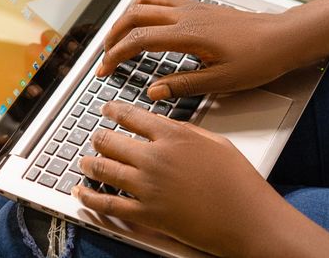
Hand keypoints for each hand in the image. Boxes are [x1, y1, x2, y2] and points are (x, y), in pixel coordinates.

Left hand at [72, 101, 282, 256]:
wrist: (247, 219)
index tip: (106, 109)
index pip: (132, 116)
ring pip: (104, 170)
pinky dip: (90, 198)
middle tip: (95, 136)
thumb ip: (186, 131)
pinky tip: (81, 192)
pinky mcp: (146, 214)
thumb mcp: (216, 142)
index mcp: (172, 136)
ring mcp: (148, 187)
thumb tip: (167, 126)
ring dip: (89, 164)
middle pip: (111, 141)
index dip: (114, 110)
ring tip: (84, 161)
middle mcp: (154, 159)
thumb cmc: (238, 181)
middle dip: (98, 137)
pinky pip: (108, 205)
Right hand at [97, 0, 300, 100]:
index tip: (105, 69)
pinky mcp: (199, 7)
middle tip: (105, 56)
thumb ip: (183, 85)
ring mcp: (192, 7)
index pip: (139, 40)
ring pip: (146, 2)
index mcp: (187, 35)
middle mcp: (185, 16)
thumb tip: (153, 91)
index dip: (116, 55)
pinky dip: (144, 7)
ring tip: (117, 36)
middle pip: (135, 16)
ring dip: (126, 18)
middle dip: (113, 35)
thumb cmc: (259, 58)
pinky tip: (145, 19)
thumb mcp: (221, 80)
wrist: (283, 38)